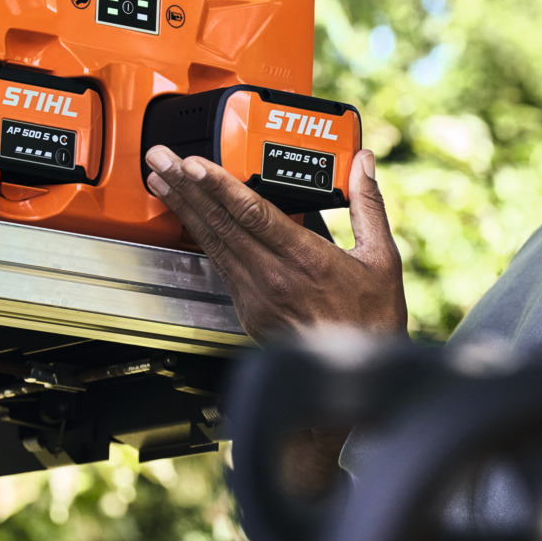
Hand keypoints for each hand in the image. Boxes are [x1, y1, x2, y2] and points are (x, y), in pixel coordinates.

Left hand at [143, 144, 408, 341]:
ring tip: (160, 180)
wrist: (352, 382)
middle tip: (160, 158)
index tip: (194, 163)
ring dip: (184, 209)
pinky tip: (188, 220)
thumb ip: (368, 205)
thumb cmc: (370, 325)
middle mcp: (274, 277)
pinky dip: (200, 237)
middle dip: (186, 187)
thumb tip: (362, 164)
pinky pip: (220, 265)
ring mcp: (256, 296)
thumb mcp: (381, 259)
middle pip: (221, 223)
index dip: (219, 186)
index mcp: (306, 259)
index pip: (252, 213)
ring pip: (212, 242)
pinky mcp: (249, 311)